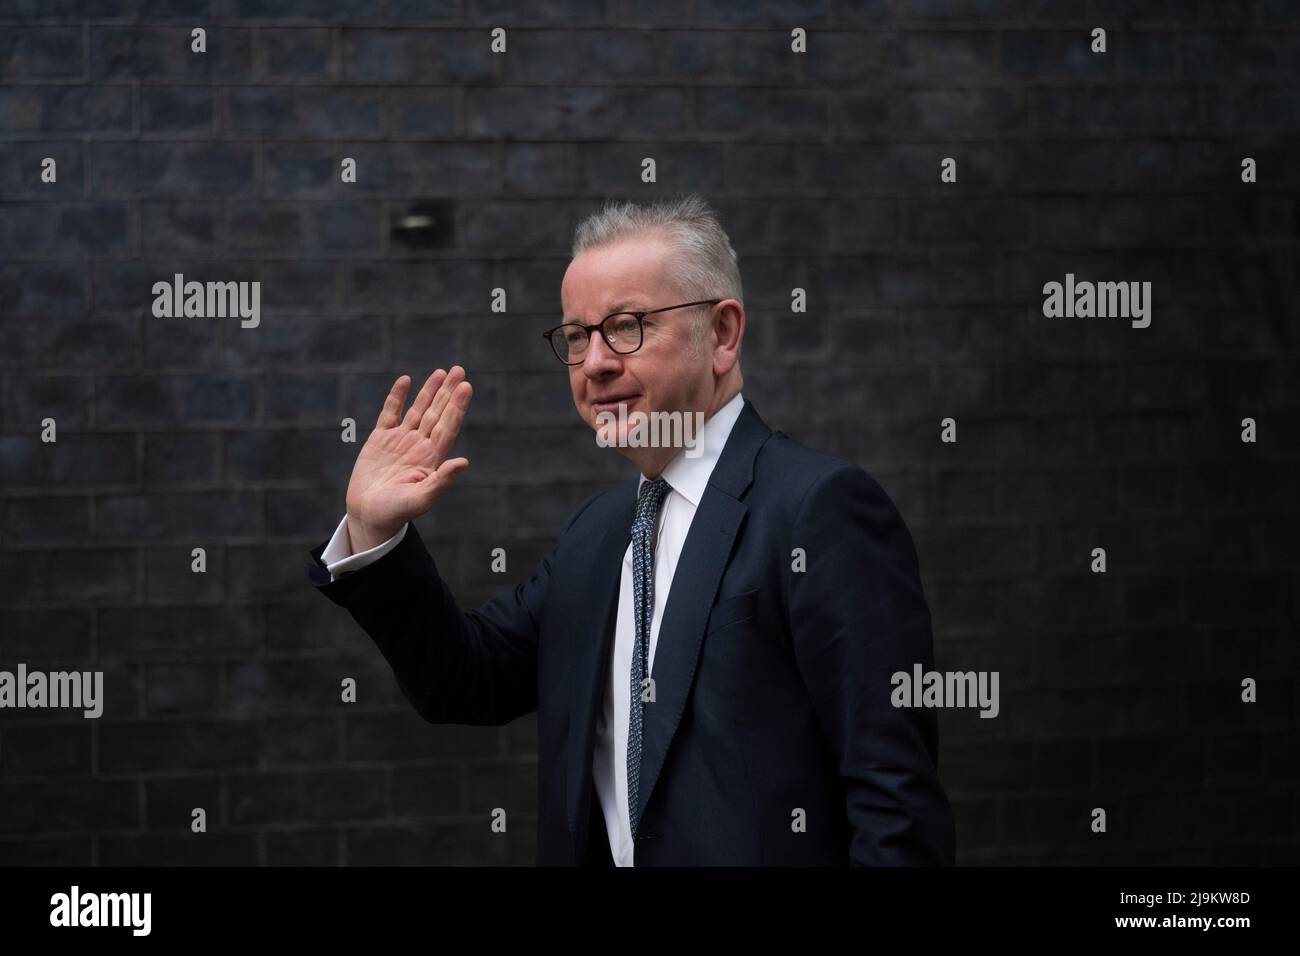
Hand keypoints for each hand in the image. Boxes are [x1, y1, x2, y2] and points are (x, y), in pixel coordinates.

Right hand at [344, 366, 472, 551]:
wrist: (369, 515)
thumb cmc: (396, 512)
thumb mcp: (420, 499)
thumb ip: (441, 481)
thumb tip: (464, 462)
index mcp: (432, 458)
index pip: (448, 426)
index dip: (457, 407)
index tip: (466, 387)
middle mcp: (419, 445)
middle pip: (437, 413)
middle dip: (448, 392)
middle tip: (460, 370)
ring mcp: (401, 440)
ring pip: (418, 409)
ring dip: (429, 390)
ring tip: (442, 372)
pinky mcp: (380, 438)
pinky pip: (390, 413)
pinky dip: (397, 397)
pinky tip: (406, 380)